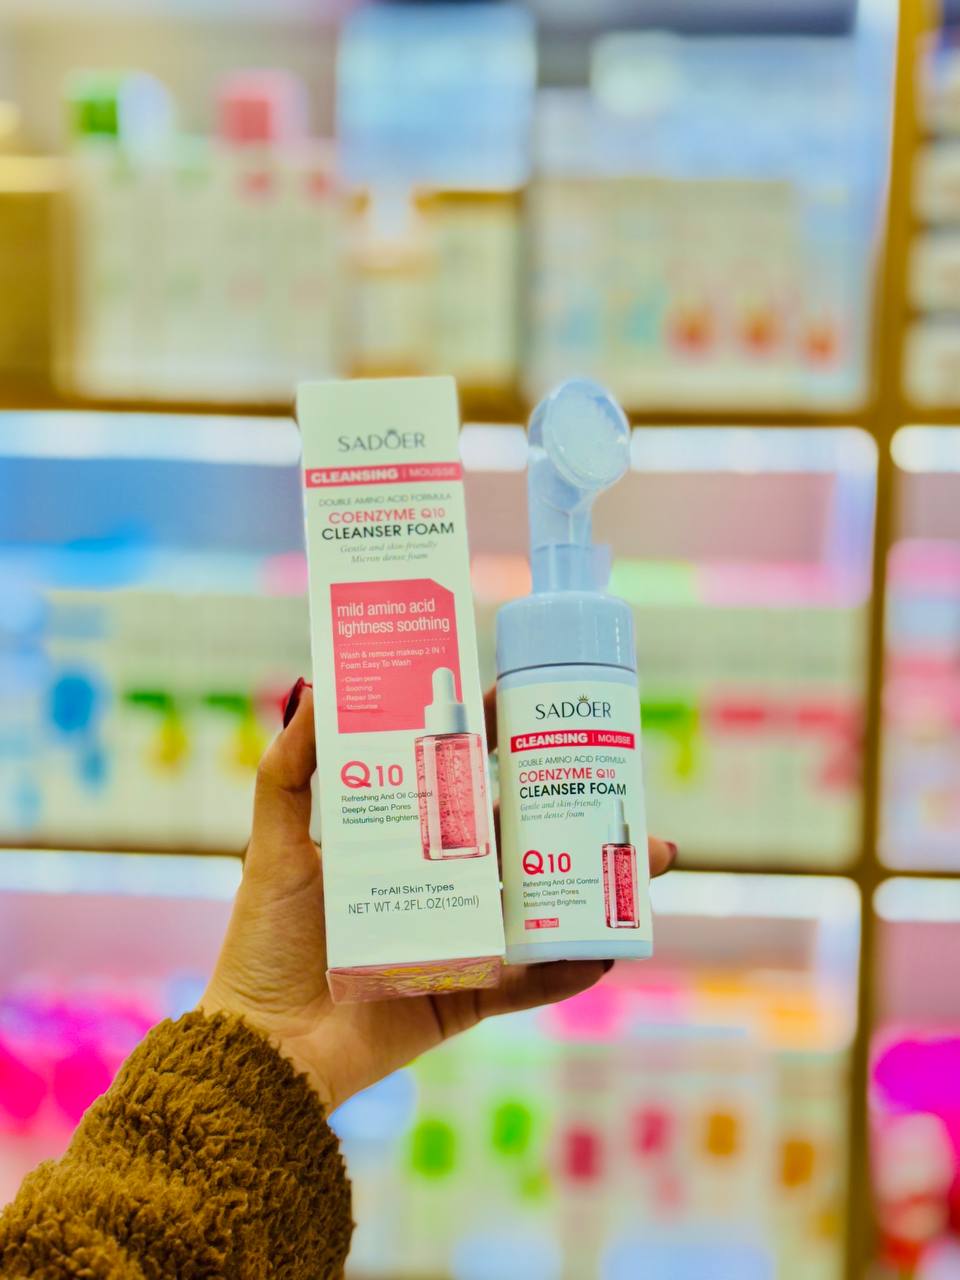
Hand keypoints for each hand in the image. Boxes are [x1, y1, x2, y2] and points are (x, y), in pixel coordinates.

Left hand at [200, 681, 675, 1111]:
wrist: (262, 1046)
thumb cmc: (266, 941)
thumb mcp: (275, 846)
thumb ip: (288, 773)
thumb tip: (317, 687)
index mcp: (403, 843)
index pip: (462, 783)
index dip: (498, 746)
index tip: (531, 706)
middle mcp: (441, 885)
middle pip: (519, 839)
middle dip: (572, 810)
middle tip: (620, 780)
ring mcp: (463, 941)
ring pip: (542, 903)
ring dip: (598, 882)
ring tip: (654, 856)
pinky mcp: (470, 995)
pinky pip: (531, 980)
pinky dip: (571, 966)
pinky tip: (612, 944)